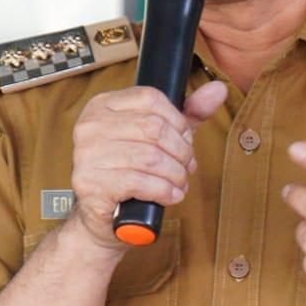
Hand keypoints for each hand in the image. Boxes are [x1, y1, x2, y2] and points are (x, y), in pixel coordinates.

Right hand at [67, 81, 228, 249]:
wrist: (104, 217)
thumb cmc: (132, 172)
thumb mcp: (161, 137)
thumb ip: (189, 113)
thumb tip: (218, 89)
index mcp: (103, 105)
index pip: (151, 98)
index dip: (178, 121)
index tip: (185, 139)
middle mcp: (90, 126)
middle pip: (154, 128)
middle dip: (181, 151)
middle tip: (186, 166)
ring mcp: (86, 155)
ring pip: (150, 157)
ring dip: (175, 174)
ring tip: (179, 183)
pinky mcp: (90, 184)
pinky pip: (139, 182)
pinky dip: (163, 191)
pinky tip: (169, 196)